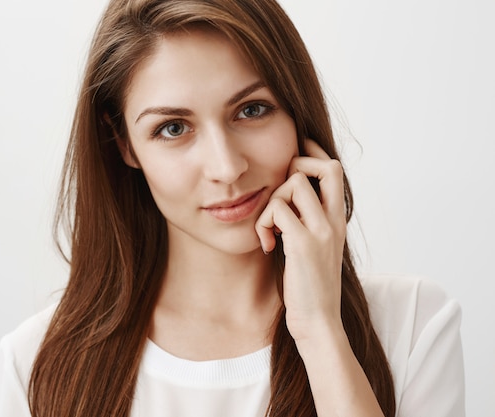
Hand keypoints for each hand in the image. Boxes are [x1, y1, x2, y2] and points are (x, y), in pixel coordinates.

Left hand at [255, 139, 345, 341]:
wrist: (319, 320)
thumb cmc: (310, 286)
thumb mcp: (315, 248)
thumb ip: (307, 222)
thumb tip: (287, 199)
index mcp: (337, 219)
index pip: (334, 168)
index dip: (313, 152)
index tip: (293, 150)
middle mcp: (334, 220)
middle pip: (325, 165)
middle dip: (296, 165)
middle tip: (279, 192)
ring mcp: (322, 231)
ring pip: (294, 182)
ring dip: (272, 202)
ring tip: (270, 229)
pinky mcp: (303, 244)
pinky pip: (277, 210)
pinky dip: (263, 224)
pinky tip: (267, 245)